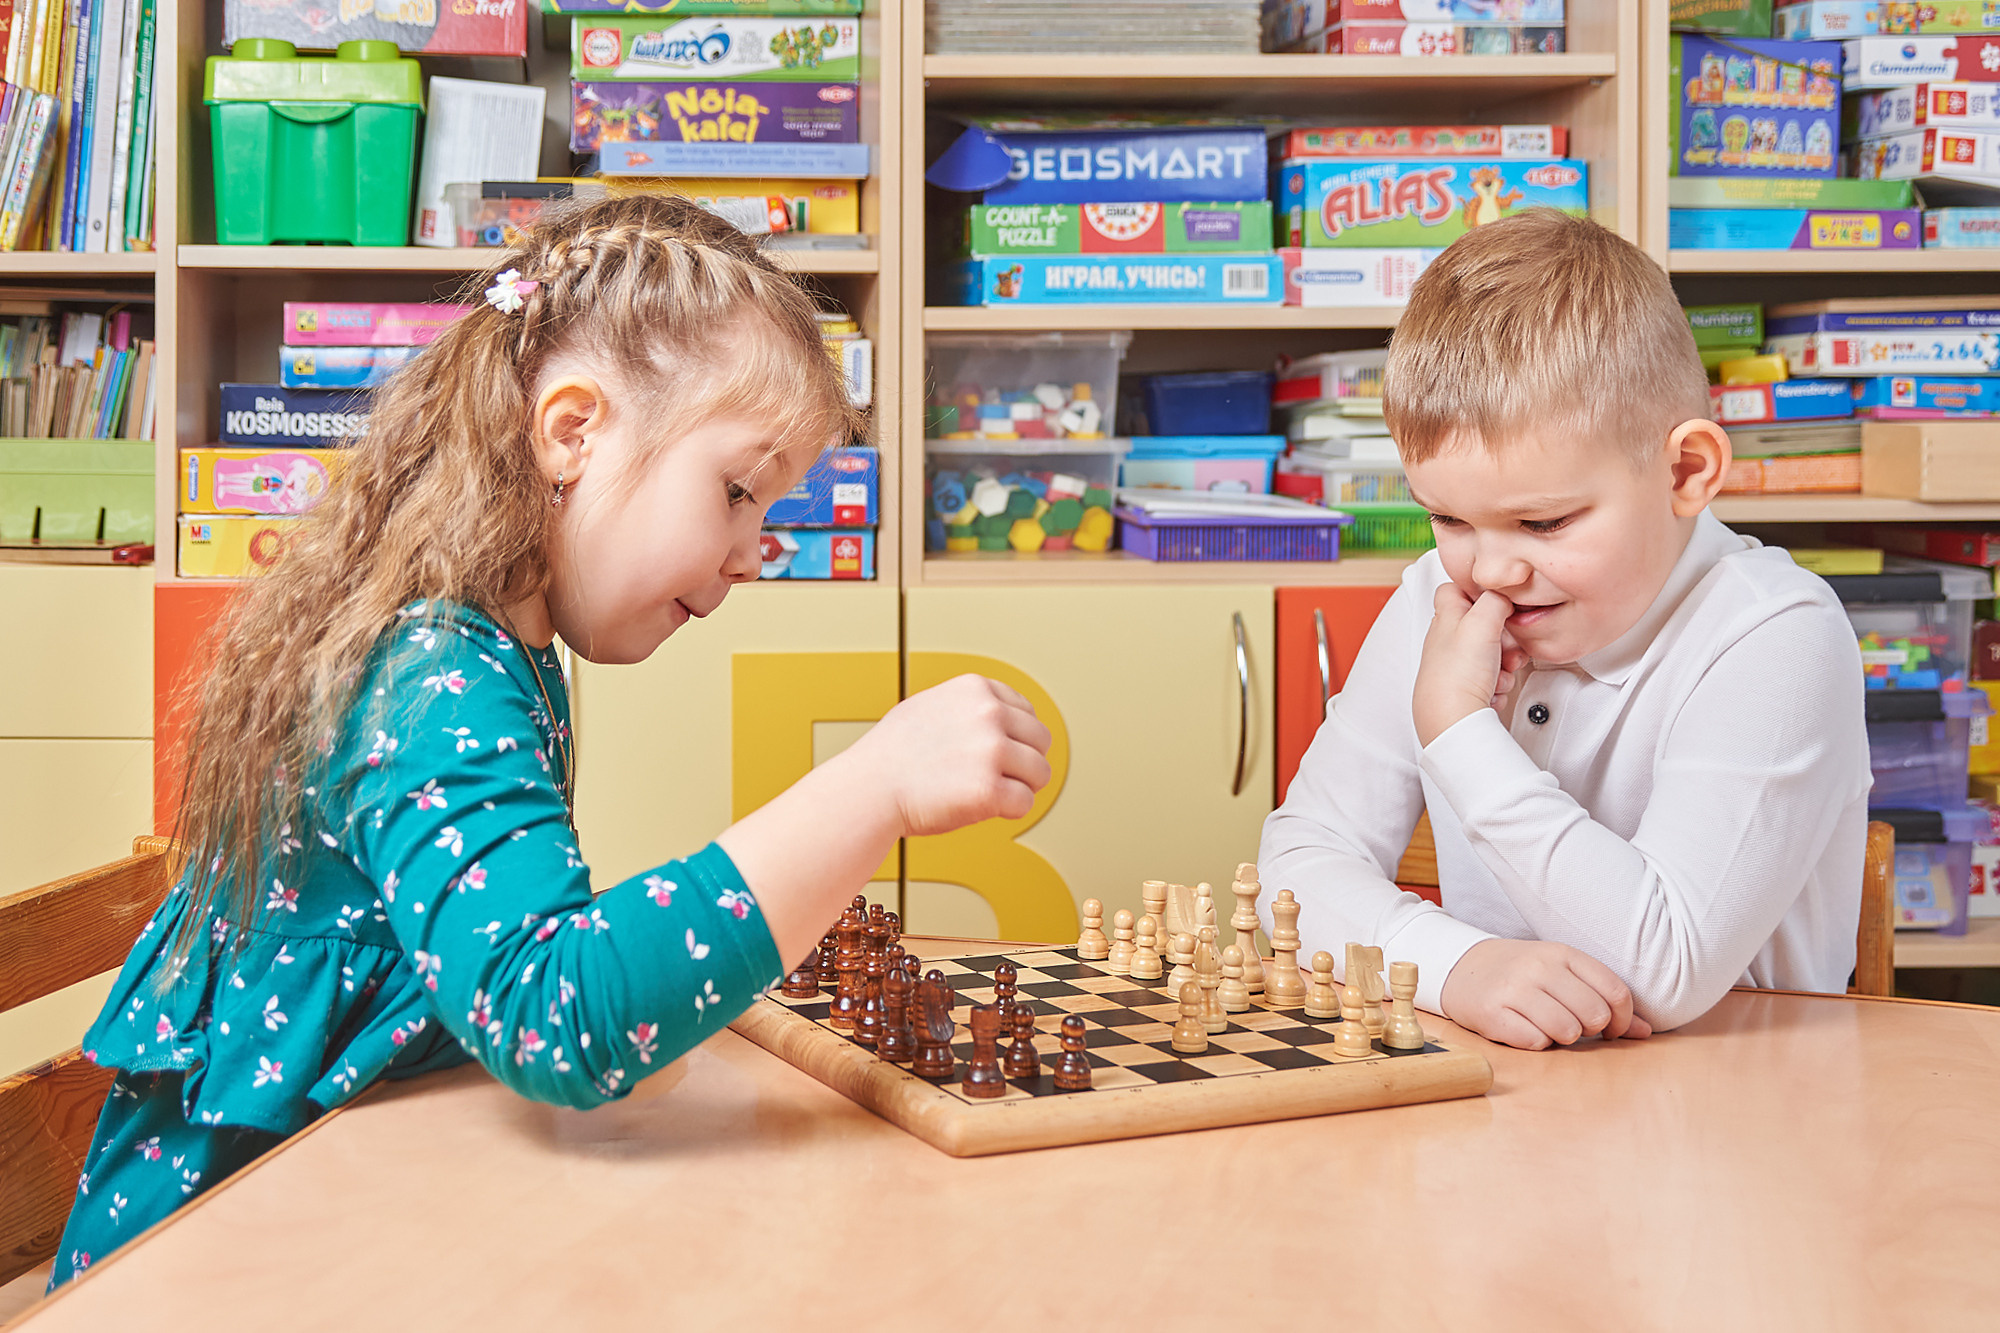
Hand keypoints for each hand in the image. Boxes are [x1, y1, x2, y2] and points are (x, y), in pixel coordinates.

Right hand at [839, 674, 1052, 837]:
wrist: (868, 789)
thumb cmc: (893, 755)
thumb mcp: (932, 705)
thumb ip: (970, 706)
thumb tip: (1007, 714)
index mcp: (976, 689)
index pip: (1028, 712)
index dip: (1017, 738)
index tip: (999, 753)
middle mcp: (988, 714)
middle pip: (1041, 742)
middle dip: (1024, 763)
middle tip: (997, 777)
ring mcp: (990, 751)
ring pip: (1040, 774)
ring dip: (1020, 787)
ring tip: (988, 792)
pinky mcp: (988, 789)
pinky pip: (1024, 804)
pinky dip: (1008, 812)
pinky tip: (982, 807)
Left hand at [1412, 583, 1528, 747]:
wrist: (1453, 720)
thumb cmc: (1458, 675)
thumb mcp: (1481, 621)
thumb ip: (1494, 599)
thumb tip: (1503, 596)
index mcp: (1445, 618)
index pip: (1454, 589)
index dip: (1476, 590)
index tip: (1496, 600)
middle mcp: (1447, 641)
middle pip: (1483, 625)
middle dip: (1503, 636)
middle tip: (1505, 645)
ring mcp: (1455, 665)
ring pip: (1492, 653)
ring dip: (1504, 663)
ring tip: (1499, 671)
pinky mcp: (1464, 688)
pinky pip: (1492, 678)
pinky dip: (1498, 684)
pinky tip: (1493, 688)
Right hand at [1440, 938, 1652, 1050]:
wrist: (1461, 968)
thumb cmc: (1522, 975)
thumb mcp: (1562, 974)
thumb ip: (1603, 999)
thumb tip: (1645, 1032)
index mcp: (1562, 953)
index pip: (1615, 992)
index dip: (1622, 1020)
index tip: (1609, 1028)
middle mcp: (1539, 967)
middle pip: (1594, 1015)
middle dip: (1590, 1030)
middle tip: (1575, 1027)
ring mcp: (1514, 989)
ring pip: (1567, 1031)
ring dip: (1563, 1038)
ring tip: (1548, 1026)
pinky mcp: (1492, 1012)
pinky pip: (1535, 1042)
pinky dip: (1536, 1043)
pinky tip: (1524, 1029)